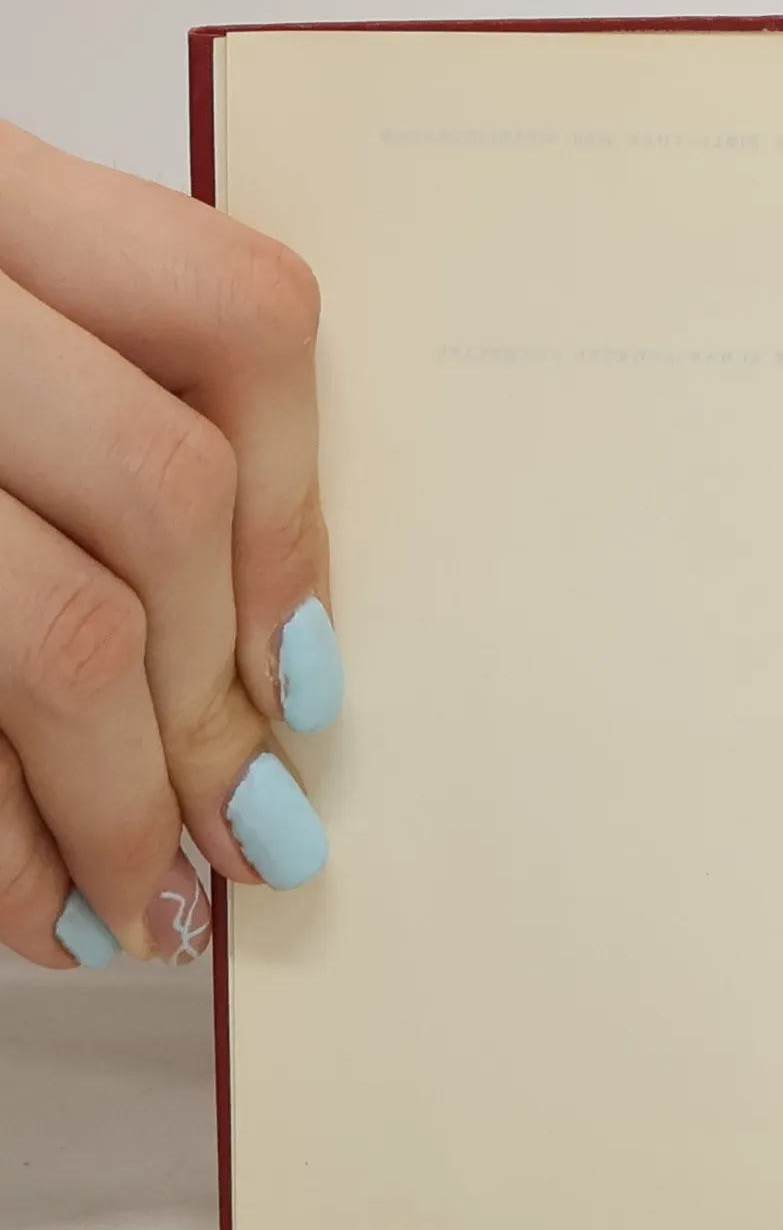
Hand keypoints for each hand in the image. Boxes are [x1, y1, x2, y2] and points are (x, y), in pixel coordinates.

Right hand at [0, 122, 338, 970]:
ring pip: (62, 631)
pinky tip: (27, 906)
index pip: (240, 322)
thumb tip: (280, 670)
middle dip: (213, 706)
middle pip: (164, 496)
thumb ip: (98, 427)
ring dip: (120, 804)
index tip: (307, 678)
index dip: (295, 521)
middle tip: (244, 833)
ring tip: (142, 904)